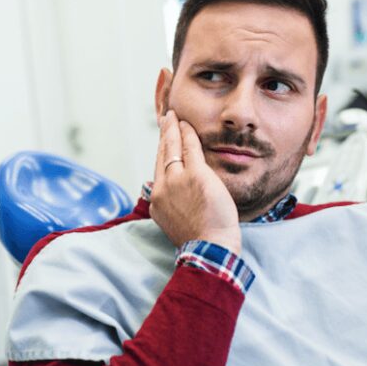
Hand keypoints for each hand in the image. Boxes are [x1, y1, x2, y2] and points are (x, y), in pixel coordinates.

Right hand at [149, 110, 240, 253]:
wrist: (208, 248)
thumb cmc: (200, 240)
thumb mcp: (176, 223)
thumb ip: (173, 206)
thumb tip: (172, 198)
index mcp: (157, 201)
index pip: (158, 170)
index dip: (161, 153)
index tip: (163, 142)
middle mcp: (163, 188)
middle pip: (162, 155)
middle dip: (164, 135)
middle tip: (165, 120)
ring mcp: (177, 180)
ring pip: (173, 148)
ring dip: (173, 129)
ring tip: (174, 117)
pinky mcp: (195, 175)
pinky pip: (191, 148)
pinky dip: (188, 134)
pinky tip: (187, 125)